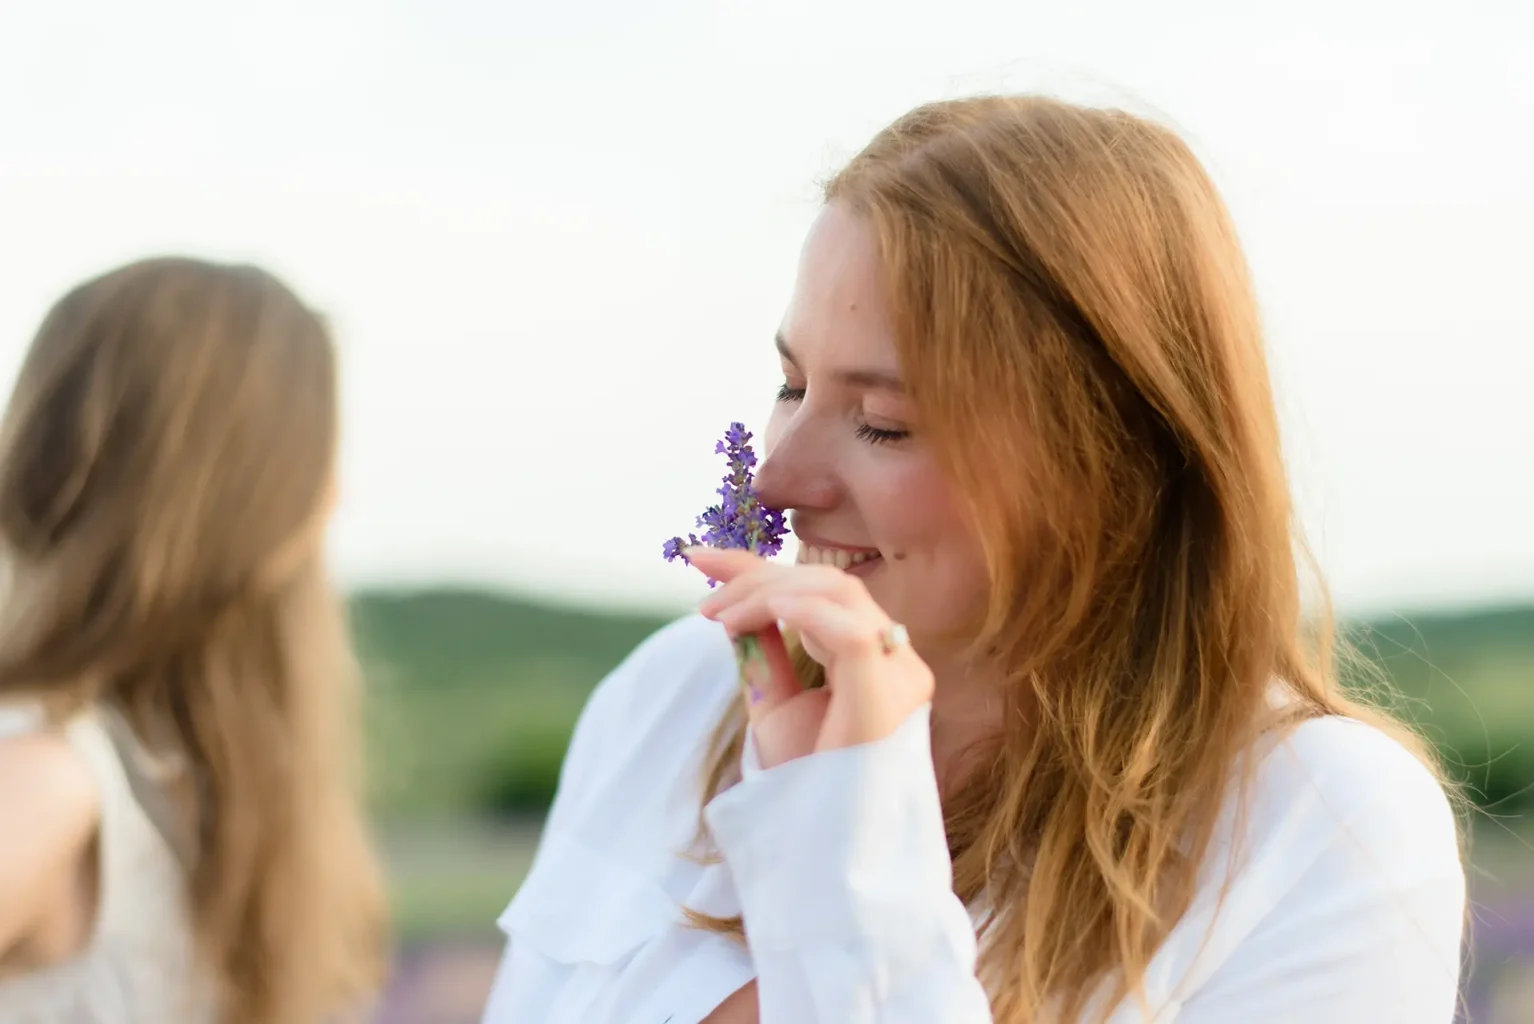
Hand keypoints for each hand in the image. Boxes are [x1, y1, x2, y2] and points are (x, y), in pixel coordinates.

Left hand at [686, 547, 934, 769]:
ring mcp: (900, 677)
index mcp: (877, 659)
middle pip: (828, 583)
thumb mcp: (776, 707)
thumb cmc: (807, 789)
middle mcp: (898, 660)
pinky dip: (804, 613)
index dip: (757, 566)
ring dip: (767, 593)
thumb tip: (736, 605)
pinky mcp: (888, 698)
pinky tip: (763, 613)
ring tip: (718, 618)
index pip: (821, 590)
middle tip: (704, 605)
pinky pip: (851, 634)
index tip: (696, 556)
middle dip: (756, 576)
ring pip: (837, 593)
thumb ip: (765, 653)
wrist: (825, 856)